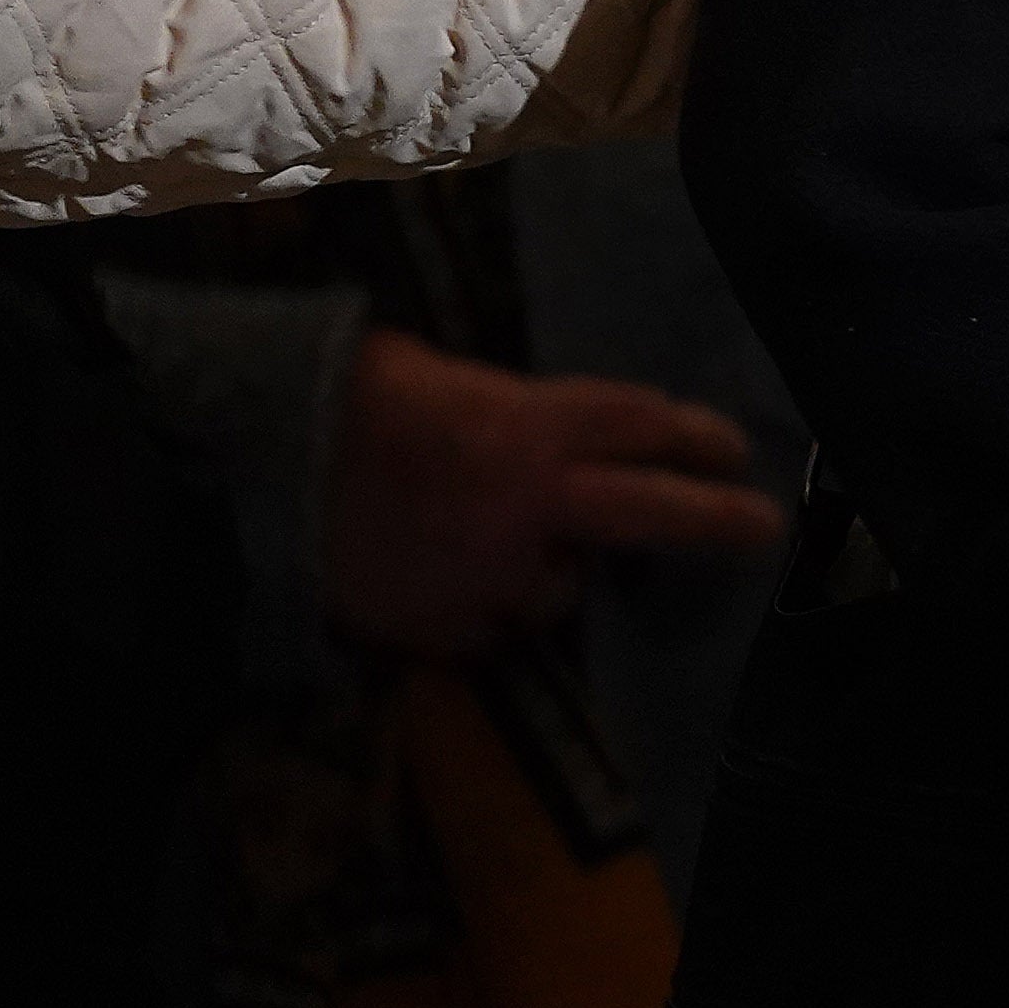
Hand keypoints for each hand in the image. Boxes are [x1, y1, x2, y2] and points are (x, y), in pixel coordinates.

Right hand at [321, 329, 785, 658]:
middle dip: (719, 521)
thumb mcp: (443, 376)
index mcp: (532, 424)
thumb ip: (516, 409)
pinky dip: (477, 611)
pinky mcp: (445, 631)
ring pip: (558, 590)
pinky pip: (485, 628)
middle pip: (655, 513)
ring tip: (486, 546)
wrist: (246, 475)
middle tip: (762, 530)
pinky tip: (438, 580)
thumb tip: (561, 431)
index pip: (649, 427)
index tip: (731, 451)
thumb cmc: (343, 404)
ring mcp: (491, 575)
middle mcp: (531, 503)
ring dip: (545, 574)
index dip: (699, 439)